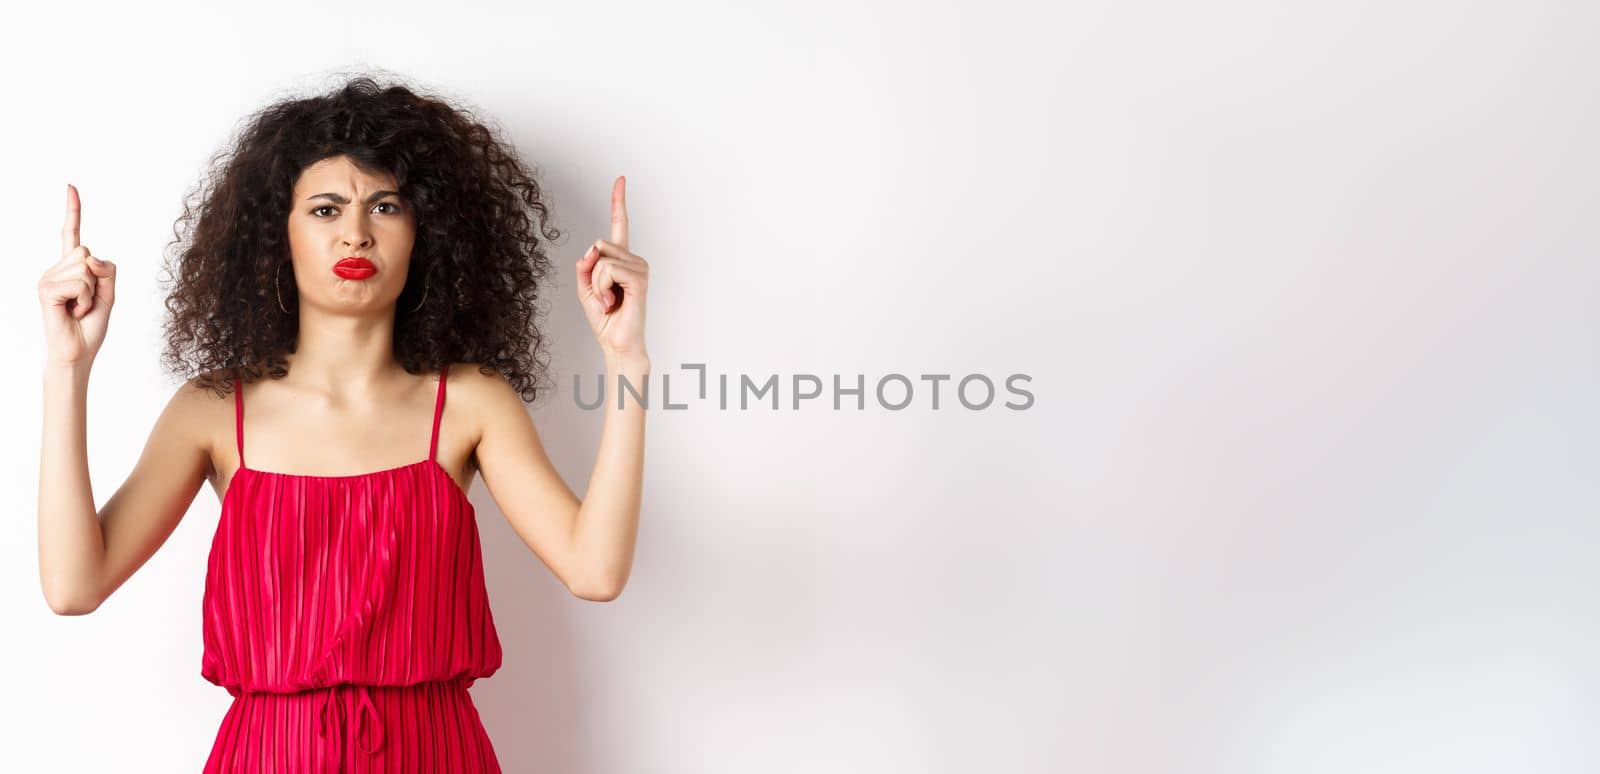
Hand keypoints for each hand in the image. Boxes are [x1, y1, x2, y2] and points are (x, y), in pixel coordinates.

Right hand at [38, 184, 116, 366]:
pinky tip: (73, 312)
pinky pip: (80, 283)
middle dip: (98, 280)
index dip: (73, 211)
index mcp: (71, 268)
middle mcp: (56, 269)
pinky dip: (85, 301)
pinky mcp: (45, 289)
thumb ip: (107, 270)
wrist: (77, 352)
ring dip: (92, 294)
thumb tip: (90, 257)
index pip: (71, 234)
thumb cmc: (90, 325)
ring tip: (79, 308)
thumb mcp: (109, 294)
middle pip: (89, 253)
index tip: (71, 187)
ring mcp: (48, 278)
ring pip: (86, 268)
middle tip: (87, 303)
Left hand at [575, 176, 648, 361]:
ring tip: (609, 300)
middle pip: (599, 244)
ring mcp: (639, 267)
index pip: (620, 224)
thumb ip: (585, 266)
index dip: (618, 201)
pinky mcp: (639, 277)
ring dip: (597, 282)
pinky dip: (603, 287)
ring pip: (601, 257)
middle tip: (603, 295)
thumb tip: (592, 250)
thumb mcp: (585, 288)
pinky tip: (613, 302)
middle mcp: (634, 259)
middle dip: (591, 271)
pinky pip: (608, 269)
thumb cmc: (605, 319)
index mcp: (621, 260)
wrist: (617, 343)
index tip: (620, 179)